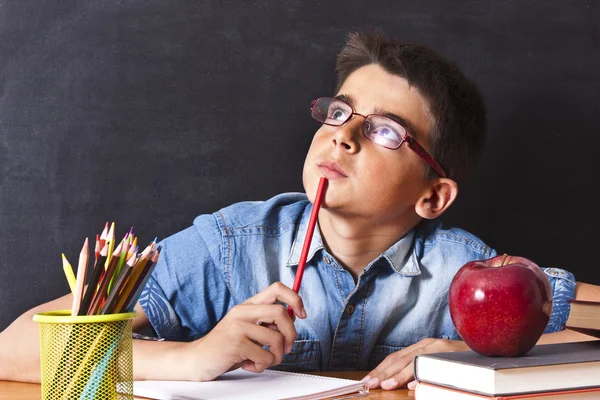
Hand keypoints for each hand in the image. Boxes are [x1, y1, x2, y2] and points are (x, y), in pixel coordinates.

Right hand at [183, 282, 305, 380]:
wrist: (197, 359)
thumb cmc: (226, 346)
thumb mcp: (246, 328)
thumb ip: (266, 321)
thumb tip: (294, 316)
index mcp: (248, 305)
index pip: (277, 288)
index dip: (295, 298)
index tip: (302, 314)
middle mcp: (243, 312)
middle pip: (282, 313)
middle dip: (291, 334)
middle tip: (286, 349)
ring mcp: (238, 327)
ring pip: (276, 339)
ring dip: (276, 357)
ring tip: (262, 360)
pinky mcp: (236, 344)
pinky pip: (265, 356)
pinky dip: (261, 366)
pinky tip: (249, 364)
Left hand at [362, 338, 467, 389]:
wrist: (488, 349)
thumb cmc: (462, 361)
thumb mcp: (437, 364)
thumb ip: (421, 371)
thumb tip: (407, 386)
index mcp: (422, 347)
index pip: (395, 358)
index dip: (379, 369)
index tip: (367, 381)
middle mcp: (428, 345)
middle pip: (399, 359)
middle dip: (382, 372)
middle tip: (368, 384)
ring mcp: (438, 348)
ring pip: (413, 362)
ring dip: (397, 375)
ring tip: (385, 385)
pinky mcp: (449, 354)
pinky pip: (432, 365)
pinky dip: (421, 375)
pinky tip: (412, 386)